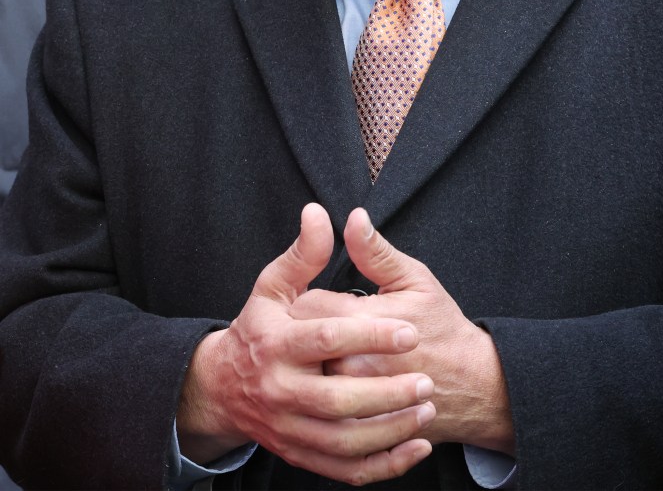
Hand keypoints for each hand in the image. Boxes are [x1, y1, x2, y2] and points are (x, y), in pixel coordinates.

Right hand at [177, 203, 435, 483]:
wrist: (223, 387)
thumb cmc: (258, 328)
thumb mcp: (272, 286)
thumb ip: (303, 254)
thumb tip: (320, 212)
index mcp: (276, 344)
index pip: (327, 339)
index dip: (370, 336)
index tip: (409, 330)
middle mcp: (279, 391)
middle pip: (337, 400)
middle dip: (386, 393)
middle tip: (425, 379)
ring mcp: (288, 428)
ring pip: (344, 440)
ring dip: (390, 429)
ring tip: (425, 408)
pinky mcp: (299, 454)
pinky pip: (345, 470)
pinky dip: (383, 464)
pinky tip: (414, 446)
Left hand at [294, 208, 514, 454]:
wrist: (471, 385)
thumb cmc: (442, 326)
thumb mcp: (414, 279)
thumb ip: (376, 251)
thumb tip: (353, 217)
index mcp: (361, 322)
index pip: (305, 305)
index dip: (309, 297)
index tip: (324, 297)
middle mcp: (350, 364)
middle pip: (299, 344)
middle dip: (306, 333)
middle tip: (326, 327)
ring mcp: (352, 402)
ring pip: (306, 379)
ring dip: (311, 366)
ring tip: (332, 355)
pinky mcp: (357, 426)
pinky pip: (321, 413)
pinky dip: (323, 398)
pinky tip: (338, 385)